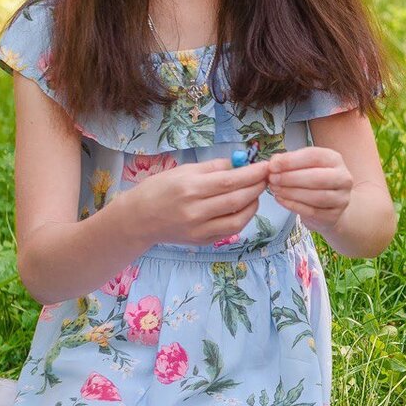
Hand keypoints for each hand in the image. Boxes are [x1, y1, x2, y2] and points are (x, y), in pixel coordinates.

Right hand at [128, 158, 268, 245]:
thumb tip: (240, 164)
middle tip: (266, 177)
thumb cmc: (160, 189)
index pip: (230, 181)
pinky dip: (242, 218)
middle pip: (237, 199)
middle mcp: (196, 211)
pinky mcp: (202, 241)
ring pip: (238, 219)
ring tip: (255, 192)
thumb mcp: (183, 170)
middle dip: (257, 187)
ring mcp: (200, 229)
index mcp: (190, 188)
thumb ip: (213, 167)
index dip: (252, 174)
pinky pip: (230, 230)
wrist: (139, 218)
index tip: (266, 166)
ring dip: (253, 204)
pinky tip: (243, 206)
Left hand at [266, 147, 352, 234]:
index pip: (314, 156)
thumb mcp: (304, 166)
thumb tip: (274, 162)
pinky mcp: (334, 216)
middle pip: (316, 178)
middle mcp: (343, 178)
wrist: (329, 206)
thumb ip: (290, 162)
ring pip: (315, 196)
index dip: (291, 160)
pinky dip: (292, 205)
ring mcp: (341, 198)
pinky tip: (280, 199)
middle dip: (290, 178)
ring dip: (290, 192)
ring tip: (274, 189)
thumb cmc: (314, 181)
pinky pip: (311, 211)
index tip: (273, 165)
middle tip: (272, 178)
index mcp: (335, 160)